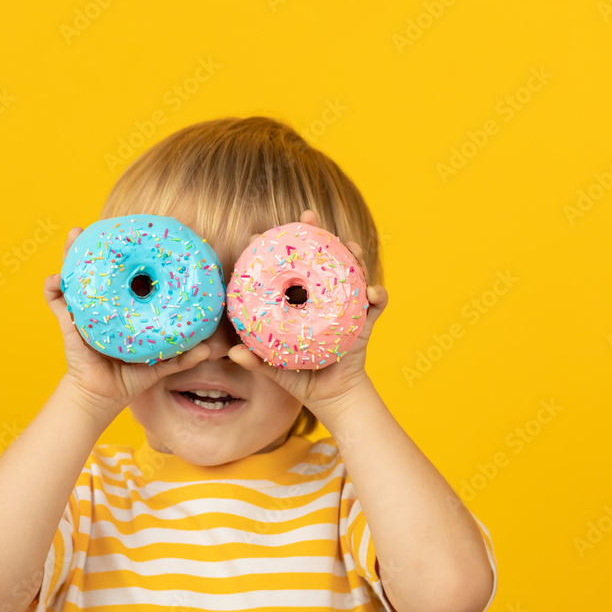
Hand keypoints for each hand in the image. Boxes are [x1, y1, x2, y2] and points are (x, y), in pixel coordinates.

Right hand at [45, 226, 210, 421]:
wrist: (102, 397)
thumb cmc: (131, 376)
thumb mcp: (160, 363)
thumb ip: (183, 356)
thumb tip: (209, 349)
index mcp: (125, 308)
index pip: (128, 276)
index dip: (131, 257)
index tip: (137, 235)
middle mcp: (103, 303)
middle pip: (99, 268)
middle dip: (98, 245)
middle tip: (101, 226)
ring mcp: (84, 310)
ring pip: (75, 275)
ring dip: (71, 253)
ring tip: (75, 235)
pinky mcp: (68, 323)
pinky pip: (56, 302)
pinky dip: (52, 289)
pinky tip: (54, 278)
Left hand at [227, 209, 388, 421]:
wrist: (331, 397)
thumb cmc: (298, 377)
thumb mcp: (273, 367)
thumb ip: (255, 360)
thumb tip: (233, 353)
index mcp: (297, 302)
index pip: (286, 269)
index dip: (274, 249)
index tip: (257, 234)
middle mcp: (321, 298)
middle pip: (321, 259)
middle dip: (317, 233)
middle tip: (307, 215)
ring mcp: (345, 306)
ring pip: (352, 273)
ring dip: (353, 256)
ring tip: (350, 246)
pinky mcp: (365, 322)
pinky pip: (376, 306)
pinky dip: (379, 296)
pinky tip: (374, 292)